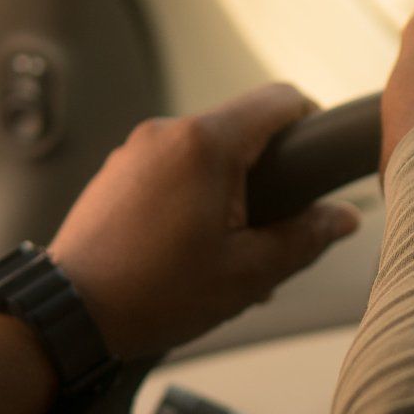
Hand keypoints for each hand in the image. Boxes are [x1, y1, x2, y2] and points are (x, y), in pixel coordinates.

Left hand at [49, 83, 359, 360]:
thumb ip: (305, 237)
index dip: (312, 122)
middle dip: (267, 173)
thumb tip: (343, 217)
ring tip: (226, 251)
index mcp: (206, 145)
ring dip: (228, 189)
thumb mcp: (249, 273)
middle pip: (242, 128)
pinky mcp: (117, 171)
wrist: (69, 314)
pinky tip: (189, 249)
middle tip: (271, 229)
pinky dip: (192, 196)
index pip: (281, 99)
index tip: (318, 160)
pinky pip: (172, 168)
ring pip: (206, 152)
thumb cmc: (156, 294)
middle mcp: (168, 132)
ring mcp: (136, 149)